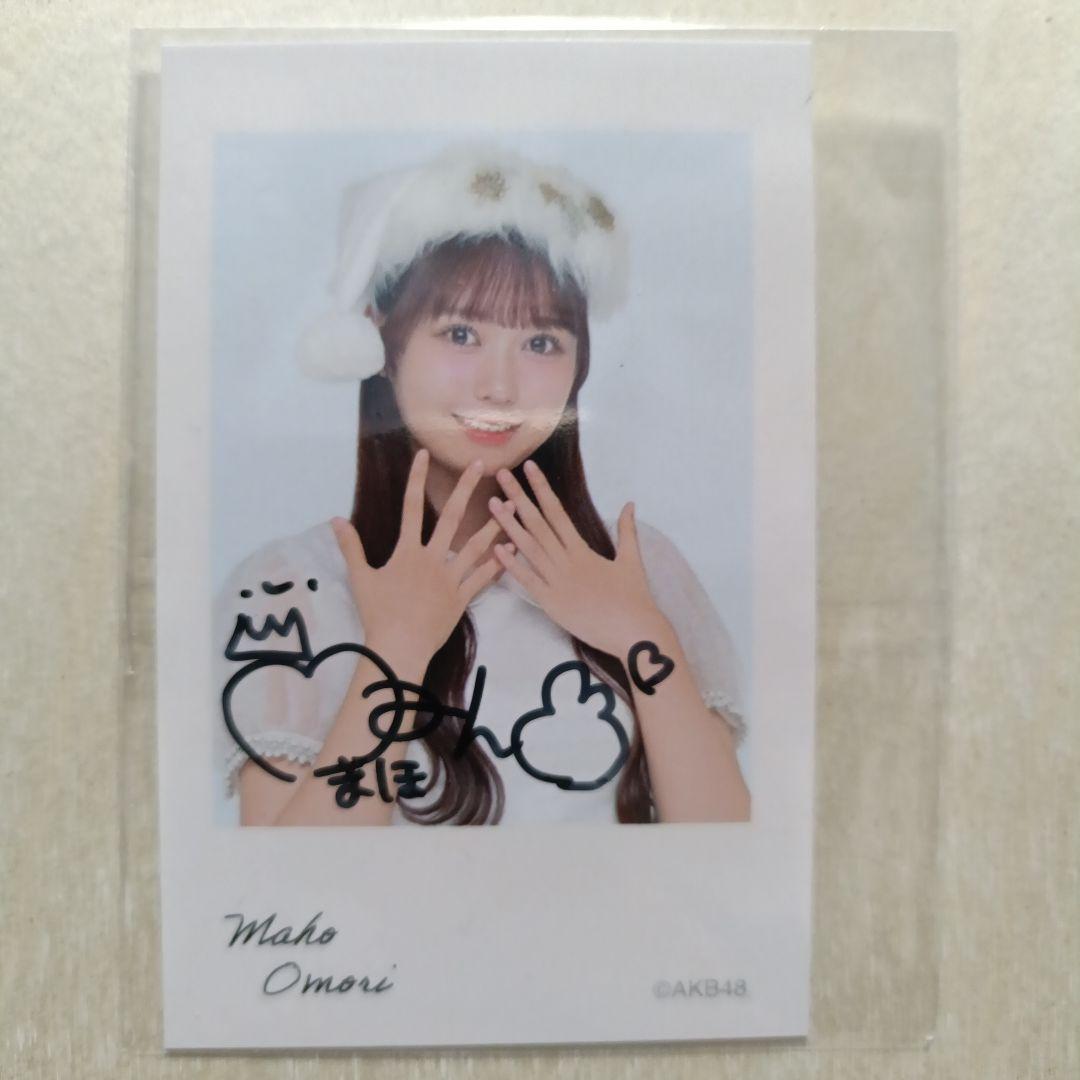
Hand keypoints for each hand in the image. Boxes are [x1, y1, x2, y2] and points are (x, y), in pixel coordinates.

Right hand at [331, 449, 505, 666]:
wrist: (398, 647)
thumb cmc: (377, 614)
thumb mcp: (360, 578)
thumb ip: (351, 547)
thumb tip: (335, 519)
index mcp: (407, 552)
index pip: (411, 506)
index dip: (417, 478)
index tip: (424, 455)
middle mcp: (432, 559)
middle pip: (452, 518)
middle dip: (466, 489)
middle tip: (481, 465)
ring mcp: (450, 578)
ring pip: (476, 546)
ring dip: (493, 524)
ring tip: (511, 505)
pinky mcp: (462, 598)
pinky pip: (483, 579)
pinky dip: (498, 564)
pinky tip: (511, 550)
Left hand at [489, 460, 669, 658]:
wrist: (634, 632)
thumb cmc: (634, 598)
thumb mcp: (631, 560)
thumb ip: (627, 531)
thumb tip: (629, 504)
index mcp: (583, 549)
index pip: (557, 511)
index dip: (542, 488)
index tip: (529, 467)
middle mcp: (566, 561)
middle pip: (537, 523)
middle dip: (518, 496)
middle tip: (502, 473)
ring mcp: (557, 582)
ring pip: (528, 548)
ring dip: (508, 525)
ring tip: (492, 503)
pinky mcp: (551, 604)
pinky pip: (528, 581)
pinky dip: (512, 565)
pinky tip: (496, 548)